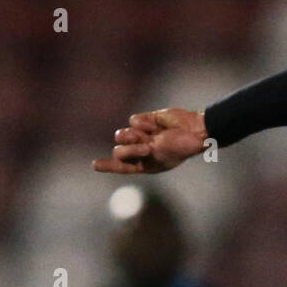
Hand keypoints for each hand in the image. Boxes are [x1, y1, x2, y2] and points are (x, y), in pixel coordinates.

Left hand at [92, 108, 207, 174]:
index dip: (108, 165)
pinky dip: (143, 123)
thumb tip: (117, 148)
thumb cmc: (177, 149)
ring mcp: (142, 134)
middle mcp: (140, 150)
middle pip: (118, 150)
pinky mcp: (145, 120)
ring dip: (133, 135)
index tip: (95, 165)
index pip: (121, 166)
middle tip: (145, 147)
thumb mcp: (155, 157)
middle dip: (129, 149)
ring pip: (122, 134)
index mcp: (144, 164)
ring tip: (149, 136)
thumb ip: (134, 153)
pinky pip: (133, 120)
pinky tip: (156, 125)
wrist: (192, 131)